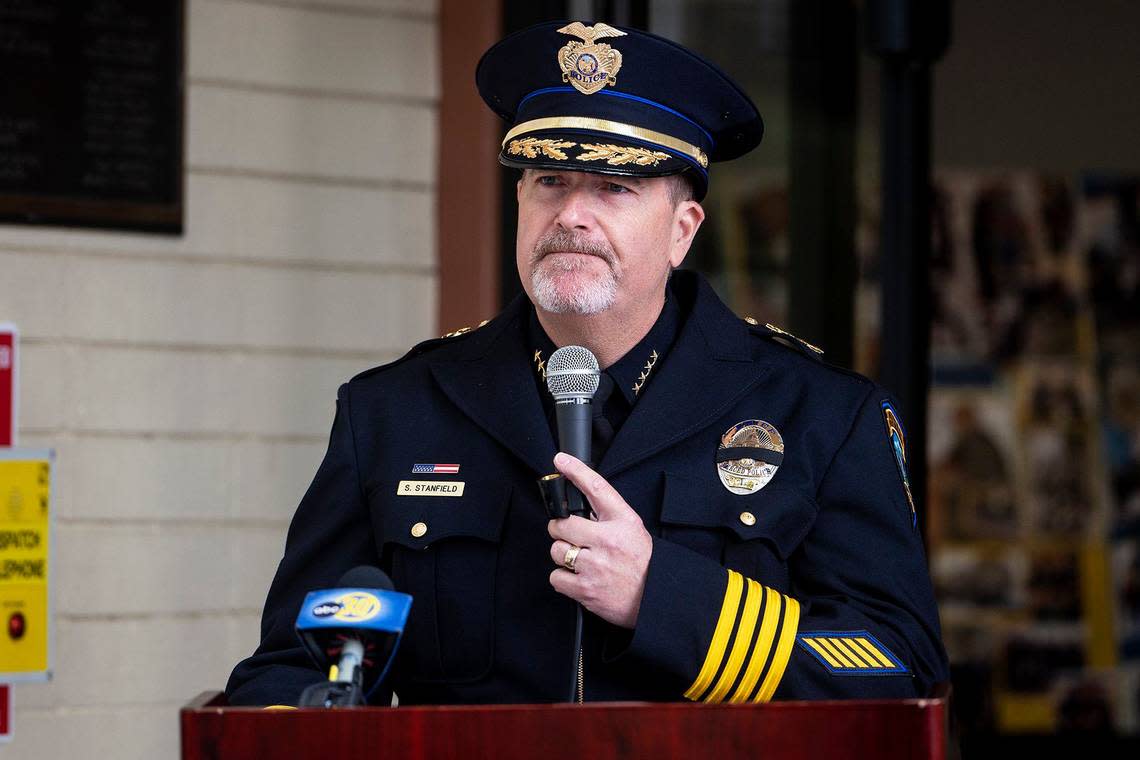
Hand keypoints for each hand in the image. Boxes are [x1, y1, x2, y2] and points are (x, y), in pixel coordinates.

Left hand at [547, 452, 652, 628]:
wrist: (655, 597)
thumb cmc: (642, 562)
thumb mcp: (632, 528)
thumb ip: (607, 516)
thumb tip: (579, 505)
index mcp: (622, 522)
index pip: (596, 488)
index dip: (576, 470)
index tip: (561, 460)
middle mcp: (608, 541)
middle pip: (562, 524)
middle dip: (561, 530)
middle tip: (573, 537)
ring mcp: (595, 566)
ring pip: (556, 551)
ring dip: (563, 556)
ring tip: (581, 560)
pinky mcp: (586, 589)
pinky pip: (556, 577)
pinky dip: (563, 579)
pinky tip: (579, 577)